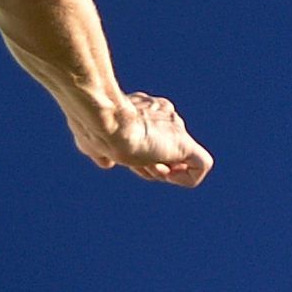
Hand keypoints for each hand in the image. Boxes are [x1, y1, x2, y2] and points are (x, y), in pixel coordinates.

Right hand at [73, 93, 211, 187]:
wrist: (107, 123)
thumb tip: (106, 162)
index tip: (122, 158)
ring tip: (149, 166)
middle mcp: (162, 117)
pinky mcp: (185, 144)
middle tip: (135, 162)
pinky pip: (200, 166)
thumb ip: (101, 150)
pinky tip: (168, 175)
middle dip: (150, 166)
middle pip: (164, 151)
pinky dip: (186, 178)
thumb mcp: (91, 141)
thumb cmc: (94, 129)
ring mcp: (175, 129)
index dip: (137, 159)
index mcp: (142, 113)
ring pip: (179, 160)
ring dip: (164, 173)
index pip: (147, 141)